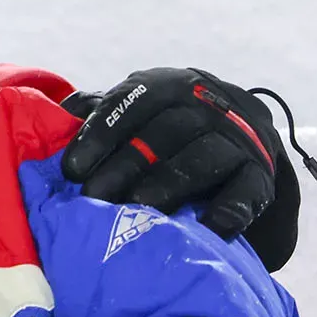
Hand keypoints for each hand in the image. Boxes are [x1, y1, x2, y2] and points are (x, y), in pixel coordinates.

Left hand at [60, 67, 301, 269]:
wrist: (239, 136)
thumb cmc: (164, 128)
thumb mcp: (135, 112)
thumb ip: (97, 111)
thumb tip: (56, 114)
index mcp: (167, 87)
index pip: (133, 102)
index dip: (100, 134)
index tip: (71, 169)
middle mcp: (205, 106)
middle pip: (164, 133)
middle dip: (125, 166)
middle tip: (93, 199)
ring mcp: (236, 139)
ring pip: (203, 158)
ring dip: (169, 184)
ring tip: (141, 210)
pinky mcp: (260, 174)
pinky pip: (247, 190)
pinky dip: (230, 209)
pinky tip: (209, 228)